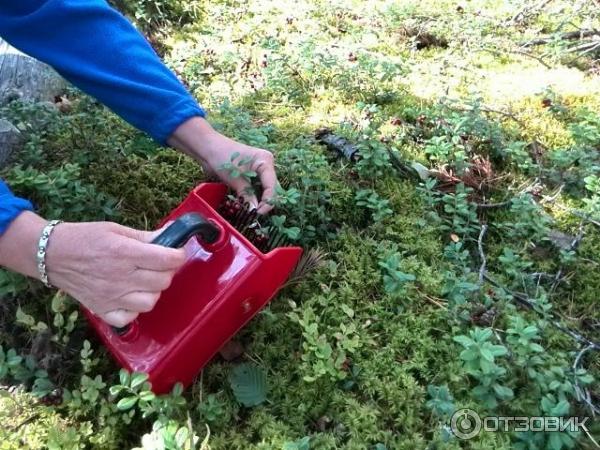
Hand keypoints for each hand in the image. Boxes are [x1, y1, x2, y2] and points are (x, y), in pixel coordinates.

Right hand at [45, 221, 185, 326]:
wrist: (53, 255)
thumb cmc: (86, 238)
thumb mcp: (117, 230)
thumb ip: (146, 236)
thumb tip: (173, 233)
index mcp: (125, 253)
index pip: (167, 259)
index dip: (178, 255)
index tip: (177, 252)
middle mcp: (120, 277)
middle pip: (163, 281)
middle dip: (167, 271)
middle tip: (159, 264)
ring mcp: (111, 297)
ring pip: (151, 301)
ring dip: (153, 290)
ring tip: (145, 280)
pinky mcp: (103, 310)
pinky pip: (130, 318)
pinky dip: (135, 309)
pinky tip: (130, 295)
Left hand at [168, 117, 277, 213]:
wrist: (207, 148)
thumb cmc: (221, 157)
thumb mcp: (235, 178)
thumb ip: (246, 194)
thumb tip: (254, 211)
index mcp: (265, 160)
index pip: (272, 185)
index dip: (268, 201)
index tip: (259, 213)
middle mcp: (266, 164)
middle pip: (272, 187)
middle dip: (266, 201)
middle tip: (256, 214)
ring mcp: (260, 169)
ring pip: (266, 189)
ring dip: (261, 200)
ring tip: (254, 211)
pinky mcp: (253, 174)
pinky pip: (258, 187)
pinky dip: (255, 196)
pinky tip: (250, 204)